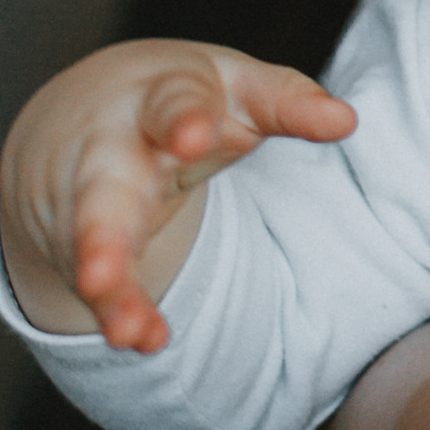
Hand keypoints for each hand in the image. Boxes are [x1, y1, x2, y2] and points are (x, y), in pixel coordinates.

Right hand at [0, 39, 353, 349]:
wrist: (85, 110)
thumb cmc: (182, 98)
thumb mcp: (235, 88)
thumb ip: (287, 101)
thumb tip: (346, 120)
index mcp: (158, 99)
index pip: (171, 105)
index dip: (183, 119)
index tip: (195, 136)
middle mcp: (111, 152)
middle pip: (103, 189)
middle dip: (102, 229)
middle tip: (102, 267)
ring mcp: (89, 203)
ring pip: (91, 245)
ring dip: (108, 289)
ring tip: (125, 330)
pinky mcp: (84, 247)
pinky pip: (100, 285)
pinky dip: (120, 312)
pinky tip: (140, 340)